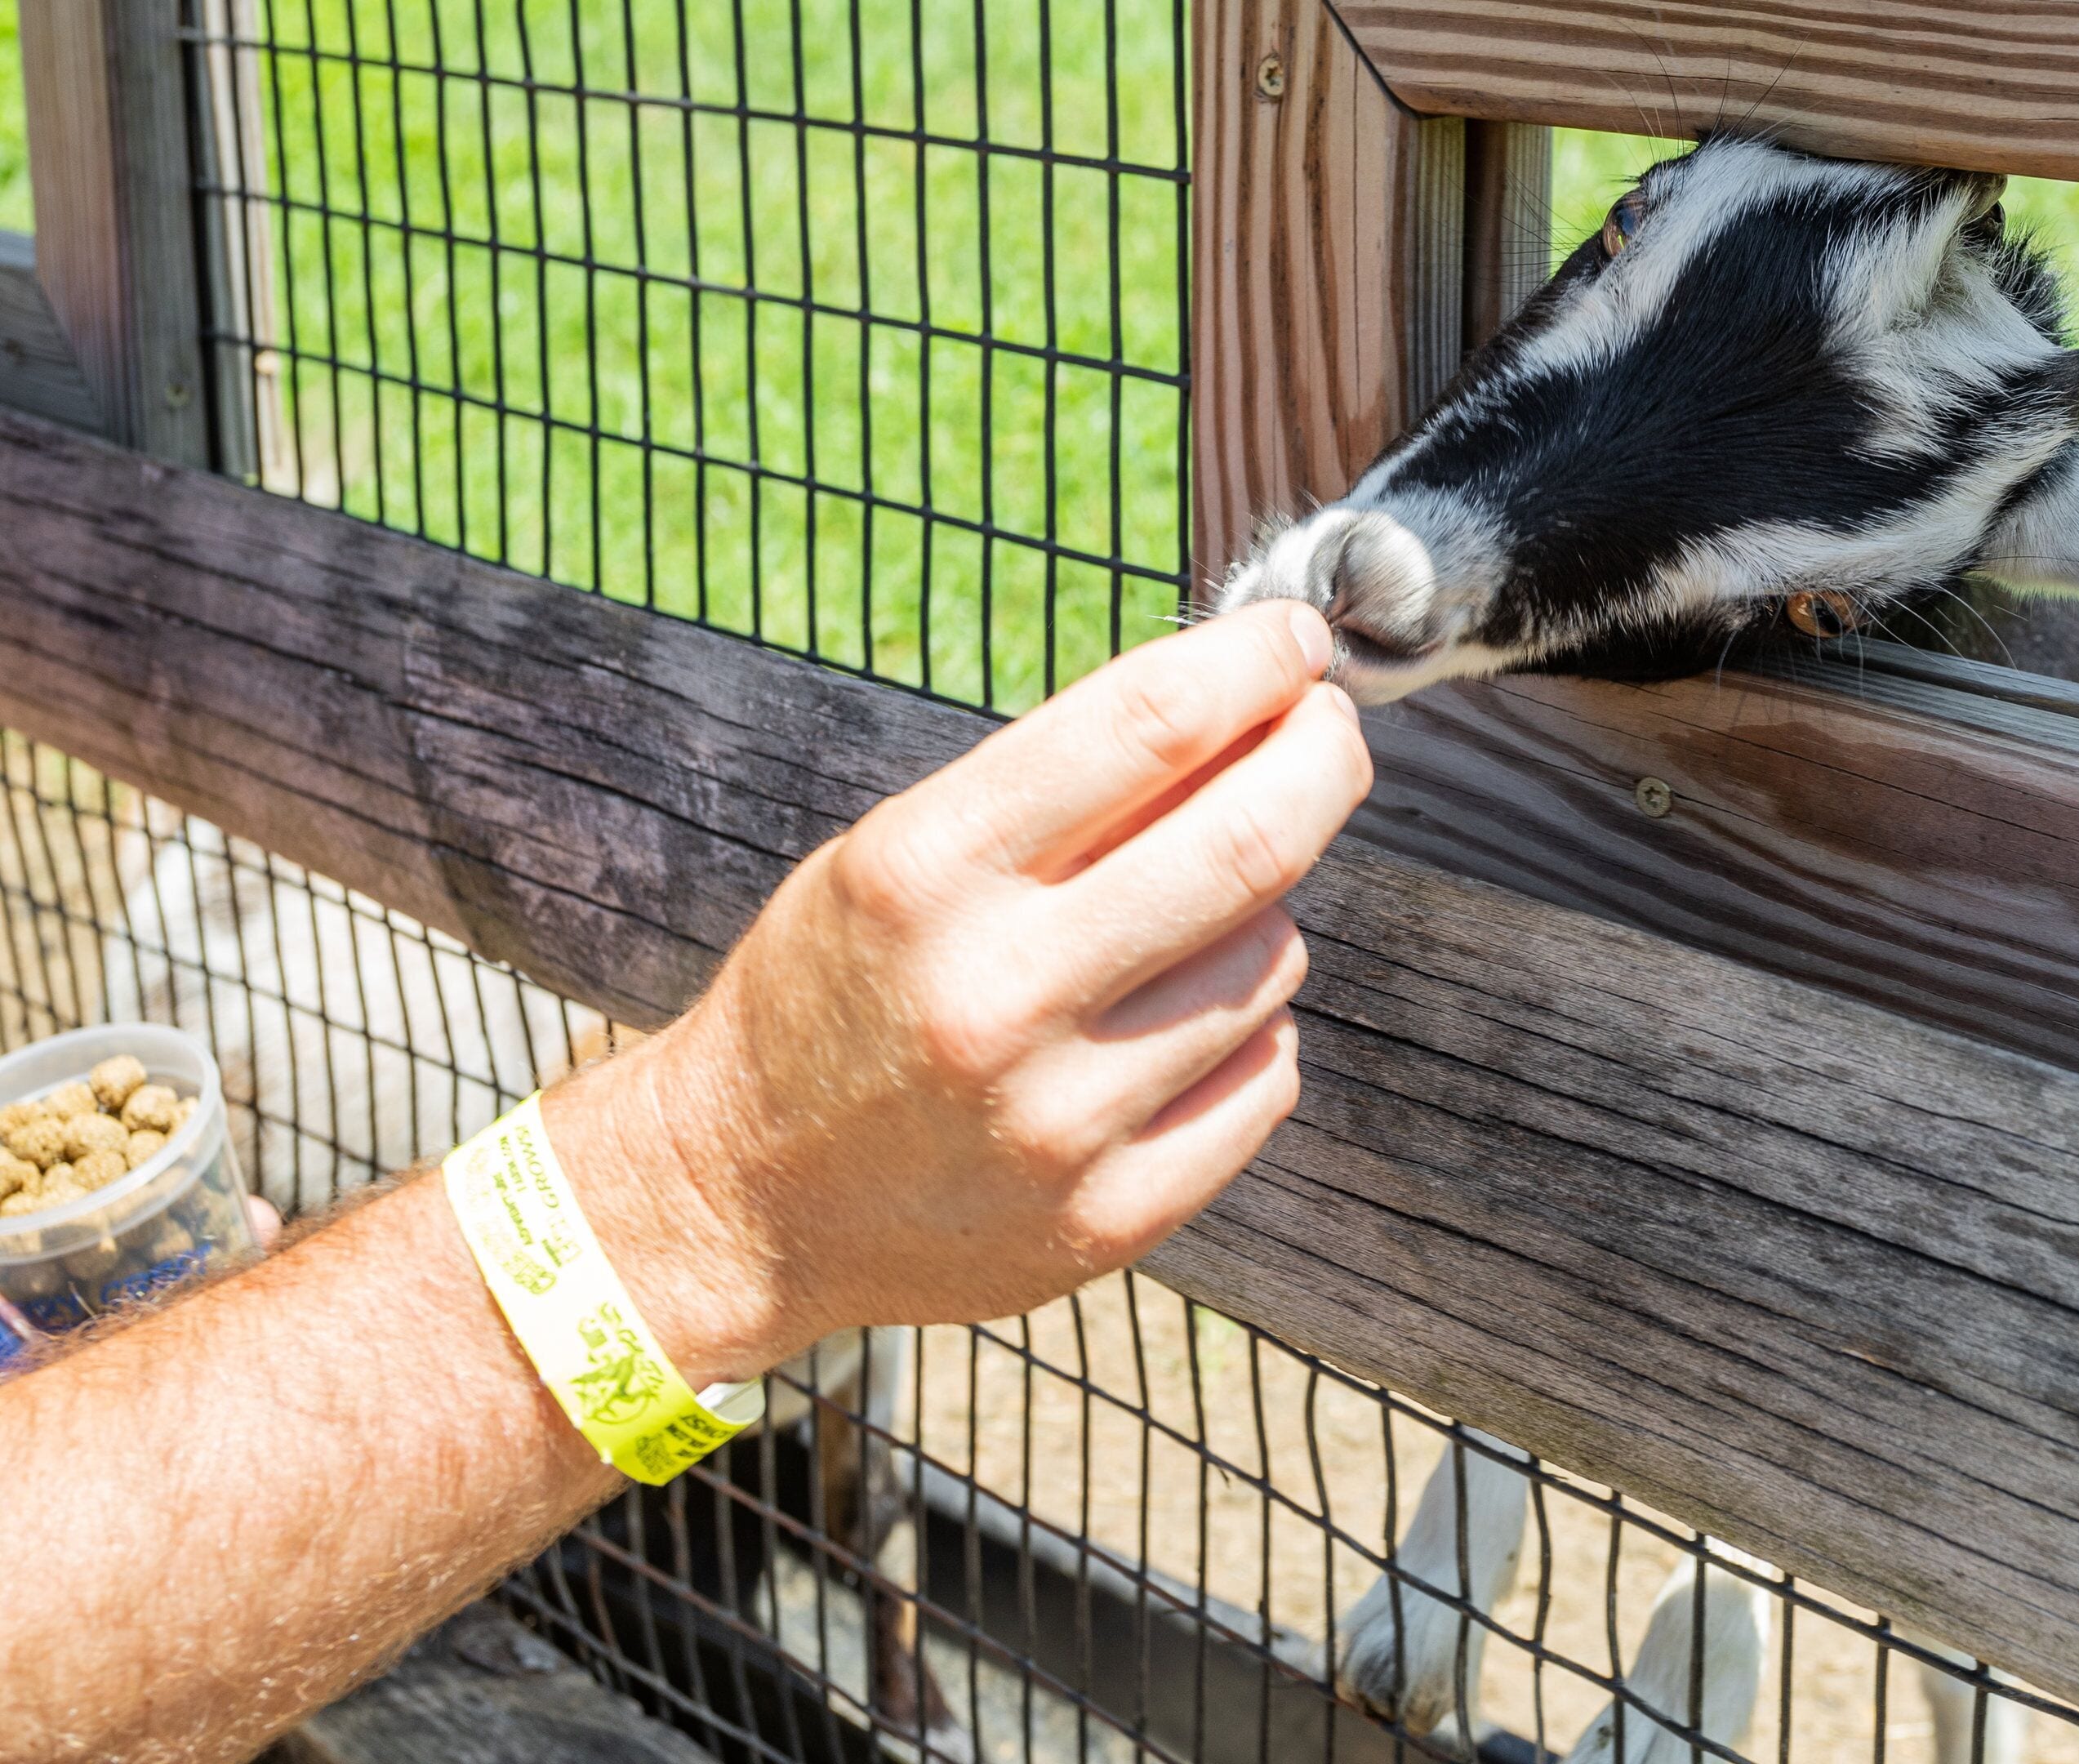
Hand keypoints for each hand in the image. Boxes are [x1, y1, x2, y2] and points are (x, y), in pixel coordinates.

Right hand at [541, 602, 1369, 1380]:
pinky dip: (1250, 1030)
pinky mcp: (1112, 1215)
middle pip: (1253, 842)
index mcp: (924, 873)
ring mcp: (1060, 1121)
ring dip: (1262, 914)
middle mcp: (995, 995)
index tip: (1297, 642)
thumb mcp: (903, 854)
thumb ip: (1067, 789)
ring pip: (1272, 959)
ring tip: (1186, 922)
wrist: (741, 1198)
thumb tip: (1251, 695)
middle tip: (1327, 735)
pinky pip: (1266, 1077)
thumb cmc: (841, 991)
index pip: (1149, 725)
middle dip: (1321, 761)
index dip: (1256, 664)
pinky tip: (1178, 1028)